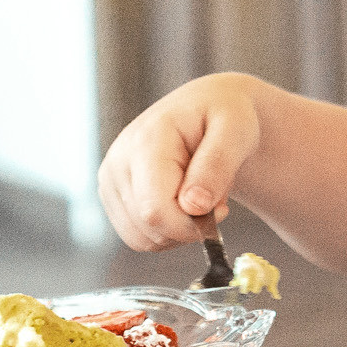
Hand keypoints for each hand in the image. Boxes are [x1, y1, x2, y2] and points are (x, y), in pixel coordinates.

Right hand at [98, 74, 262, 250]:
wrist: (209, 107)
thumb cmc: (226, 115)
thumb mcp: (236, 131)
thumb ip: (216, 166)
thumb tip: (193, 206)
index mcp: (145, 141)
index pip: (154, 210)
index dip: (190, 225)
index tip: (221, 209)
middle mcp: (118, 161)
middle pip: (148, 228)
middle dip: (188, 227)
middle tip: (214, 199)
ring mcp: (111, 180)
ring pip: (141, 239)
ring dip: (178, 231)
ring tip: (198, 196)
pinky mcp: (113, 195)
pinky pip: (138, 237)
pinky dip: (166, 232)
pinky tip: (182, 204)